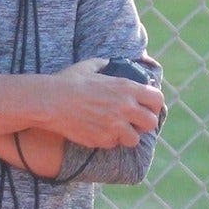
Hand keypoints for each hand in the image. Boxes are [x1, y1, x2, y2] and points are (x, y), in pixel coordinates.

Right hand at [45, 58, 164, 148]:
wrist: (51, 102)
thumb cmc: (68, 82)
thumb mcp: (89, 66)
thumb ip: (105, 64)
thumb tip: (110, 63)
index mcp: (125, 87)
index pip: (157, 99)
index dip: (154, 105)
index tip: (148, 108)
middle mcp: (124, 107)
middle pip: (151, 123)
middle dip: (144, 123)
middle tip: (134, 122)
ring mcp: (115, 126)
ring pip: (134, 139)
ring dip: (127, 135)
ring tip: (116, 130)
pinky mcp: (103, 140)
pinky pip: (113, 144)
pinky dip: (108, 140)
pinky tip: (98, 131)